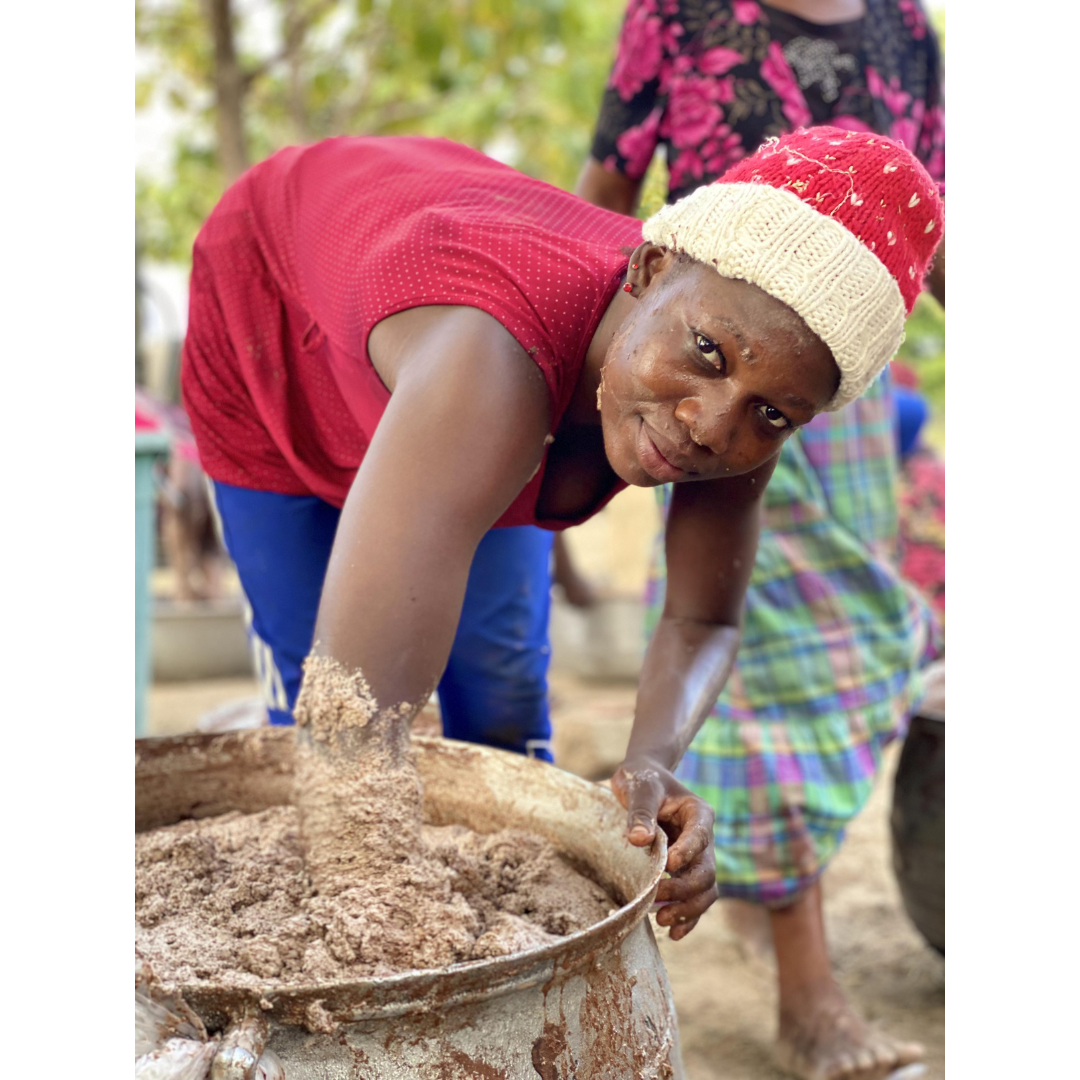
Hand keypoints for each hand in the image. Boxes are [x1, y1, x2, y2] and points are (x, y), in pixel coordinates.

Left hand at [610, 757, 717, 940]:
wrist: (643, 781)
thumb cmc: (642, 780)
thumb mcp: (640, 788)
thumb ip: (640, 811)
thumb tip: (639, 839)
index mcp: (698, 813)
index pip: (701, 836)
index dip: (688, 852)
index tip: (668, 864)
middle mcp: (702, 838)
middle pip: (706, 871)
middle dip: (684, 889)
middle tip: (657, 896)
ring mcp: (695, 857)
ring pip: (705, 890)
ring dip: (687, 908)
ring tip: (662, 920)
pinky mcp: (684, 872)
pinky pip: (694, 899)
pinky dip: (687, 918)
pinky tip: (673, 933)